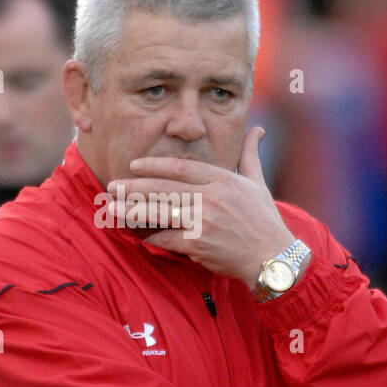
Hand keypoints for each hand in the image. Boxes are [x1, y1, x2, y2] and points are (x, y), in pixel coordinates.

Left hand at [107, 126, 293, 284]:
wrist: (273, 257)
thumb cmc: (264, 219)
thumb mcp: (257, 183)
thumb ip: (249, 154)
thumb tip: (257, 129)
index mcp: (223, 180)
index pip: (182, 168)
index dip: (155, 166)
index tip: (134, 165)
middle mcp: (211, 198)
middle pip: (164, 189)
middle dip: (135, 187)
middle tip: (112, 185)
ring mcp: (204, 222)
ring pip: (160, 213)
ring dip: (133, 210)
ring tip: (112, 208)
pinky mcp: (199, 245)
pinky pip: (167, 239)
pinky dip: (151, 237)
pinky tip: (137, 235)